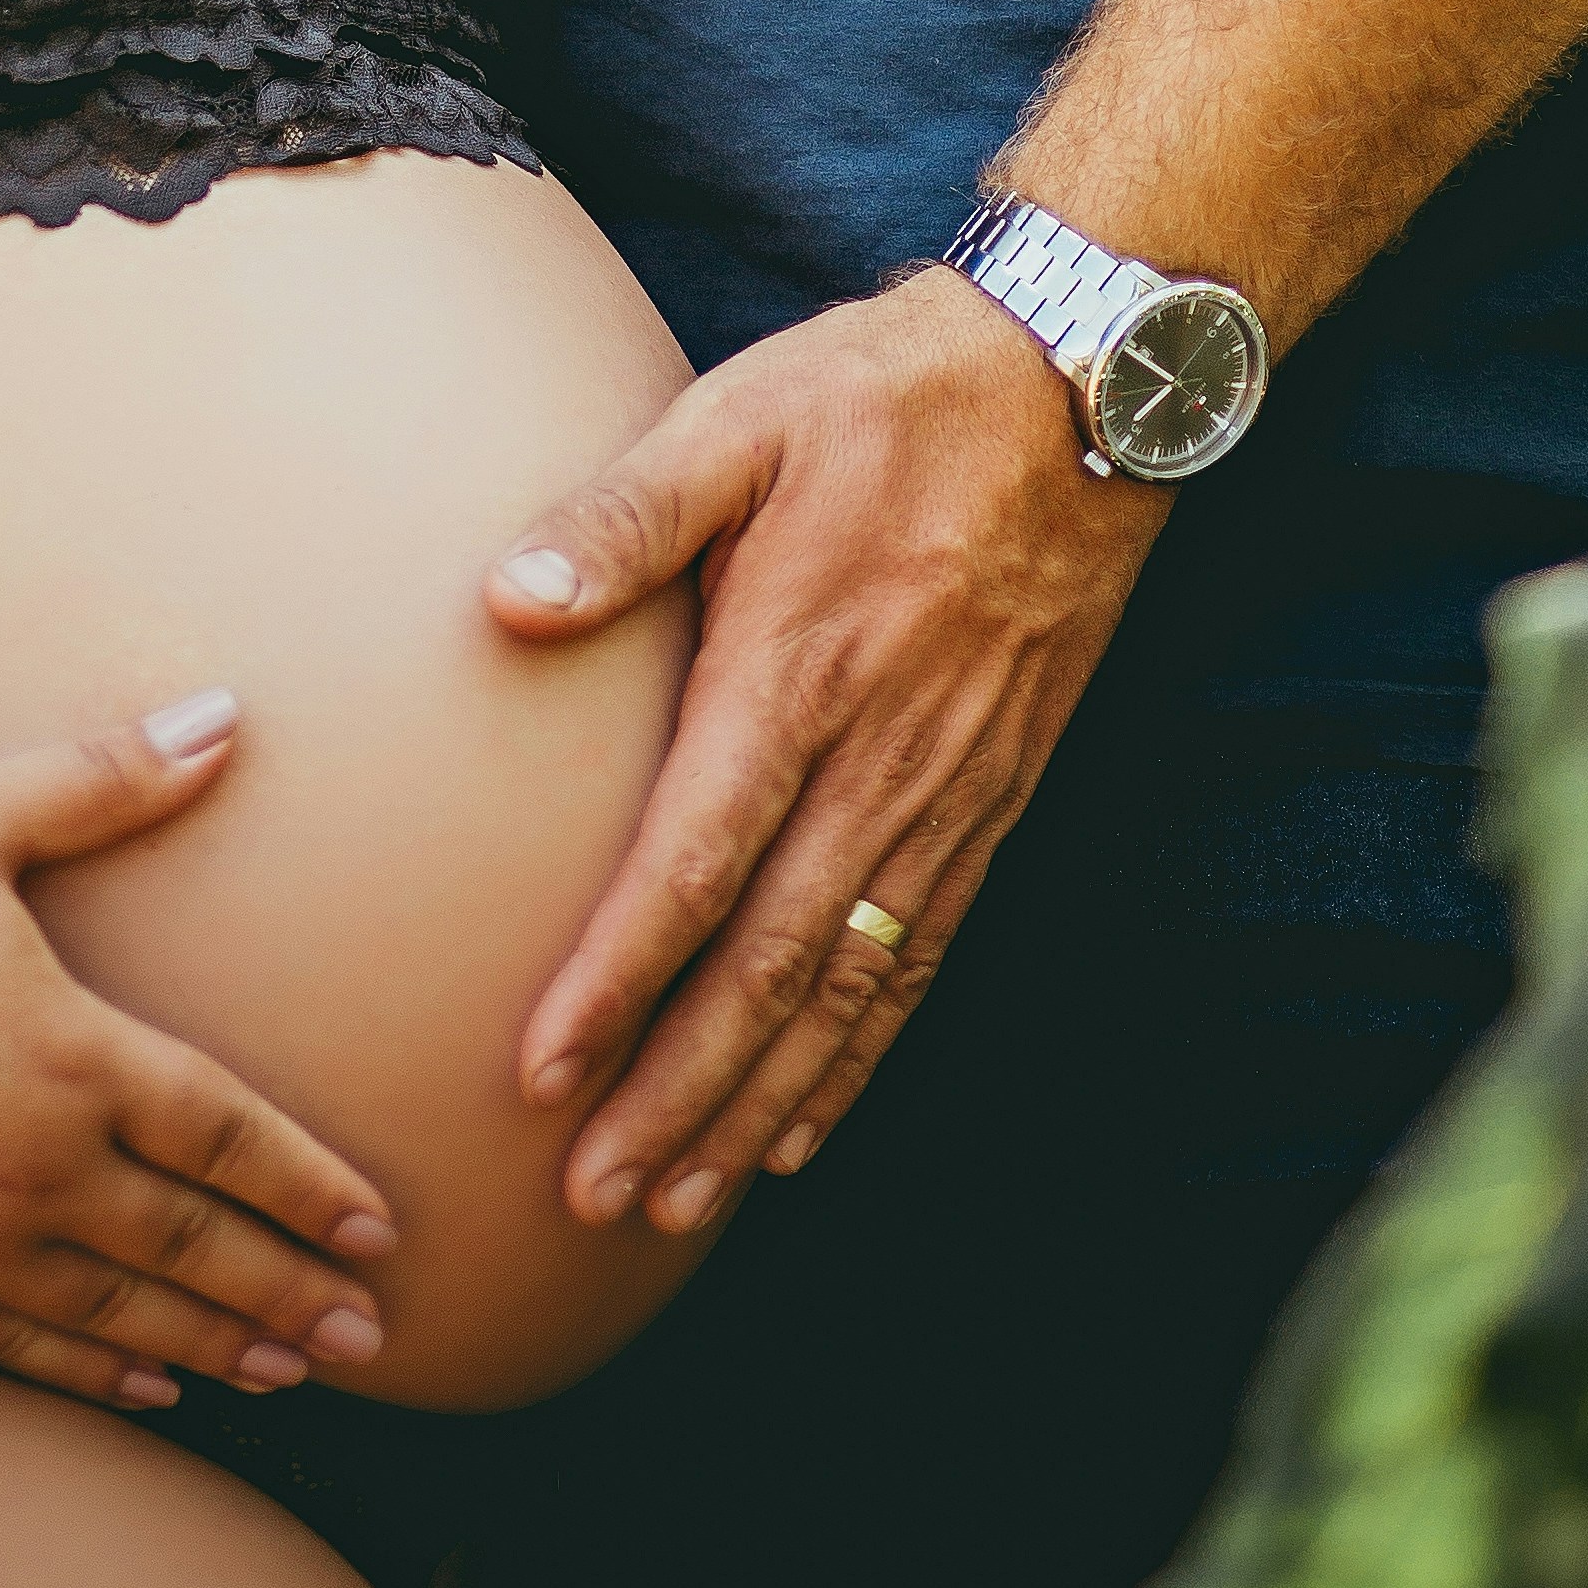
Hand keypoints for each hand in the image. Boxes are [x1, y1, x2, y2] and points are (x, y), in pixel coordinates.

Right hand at [0, 688, 398, 1414]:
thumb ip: (107, 778)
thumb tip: (226, 715)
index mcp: (72, 1054)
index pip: (227, 1135)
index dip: (310, 1185)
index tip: (380, 1228)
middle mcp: (35, 1166)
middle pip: (194, 1246)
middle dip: (292, 1290)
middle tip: (370, 1338)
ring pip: (120, 1315)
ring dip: (216, 1345)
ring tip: (289, 1370)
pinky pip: (20, 1349)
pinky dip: (97, 1375)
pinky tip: (149, 1389)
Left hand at [485, 270, 1165, 1233]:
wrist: (1084, 388)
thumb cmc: (885, 394)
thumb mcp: (741, 415)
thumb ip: (622, 514)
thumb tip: (504, 599)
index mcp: (798, 669)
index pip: (695, 862)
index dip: (619, 980)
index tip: (542, 1074)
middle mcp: (879, 757)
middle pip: (769, 966)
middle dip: (680, 1094)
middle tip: (594, 1197)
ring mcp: (948, 789)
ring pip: (846, 988)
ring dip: (763, 1105)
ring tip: (681, 1199)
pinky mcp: (997, 796)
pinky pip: (920, 956)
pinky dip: (861, 1054)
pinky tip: (808, 1122)